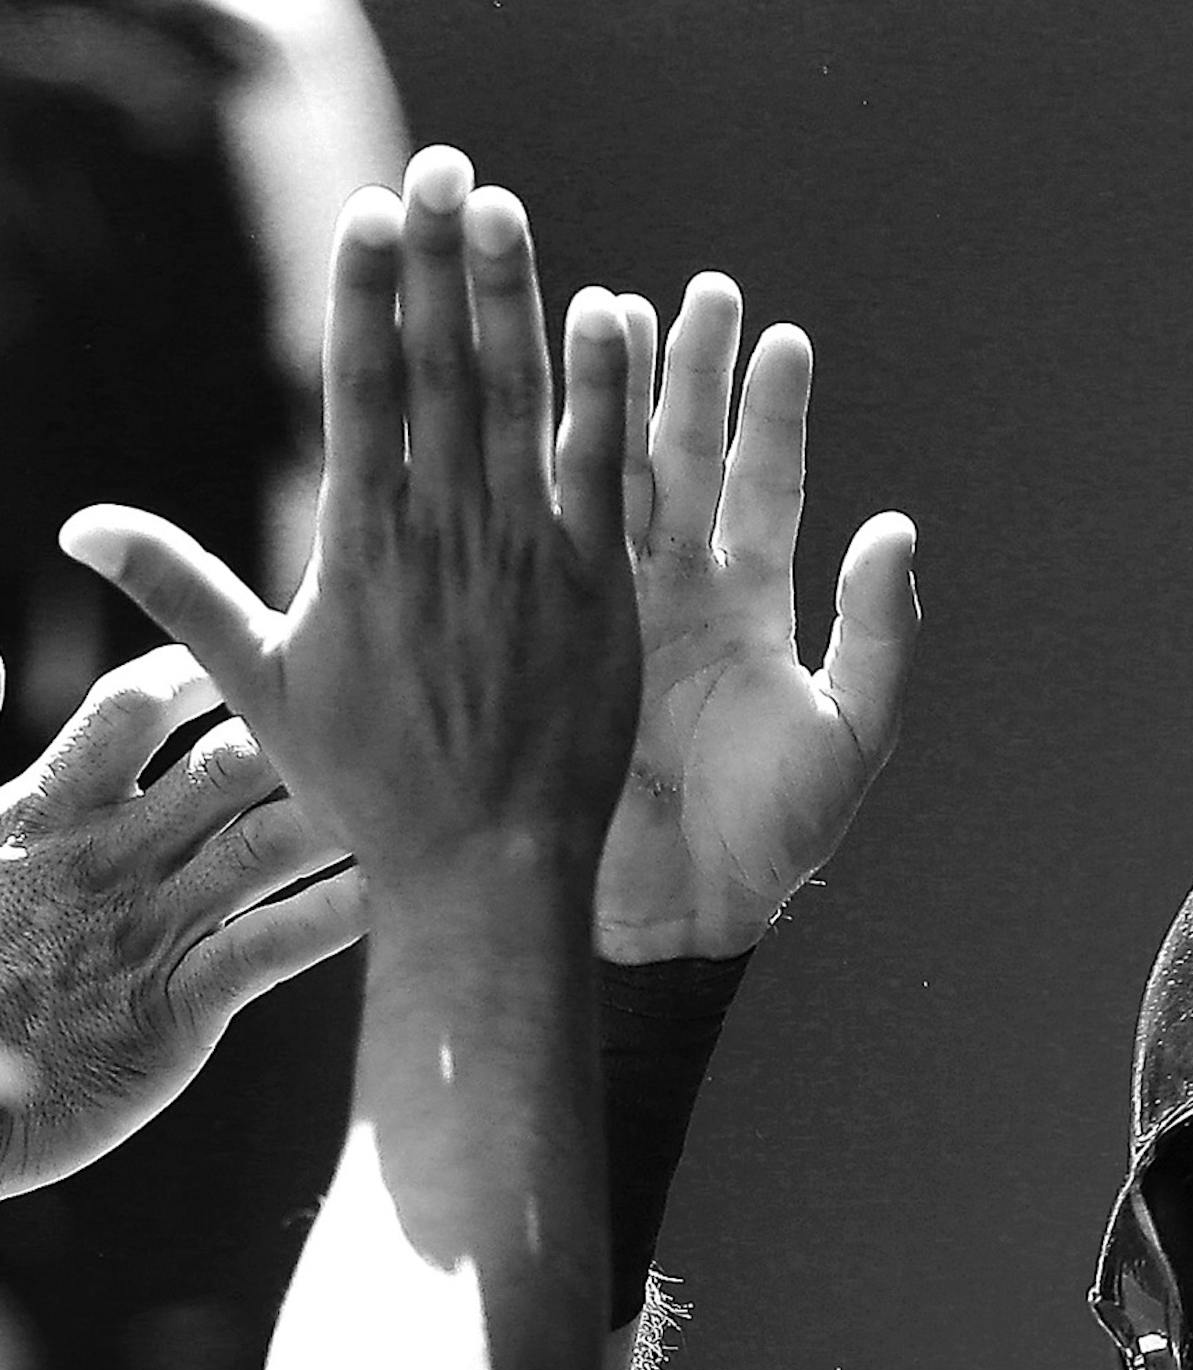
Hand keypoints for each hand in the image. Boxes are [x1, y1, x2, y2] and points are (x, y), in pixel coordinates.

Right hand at [0, 646, 359, 1196]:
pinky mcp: (174, 1010)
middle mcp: (104, 860)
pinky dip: (333, 918)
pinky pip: (269, 948)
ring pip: (260, 846)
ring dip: (334, 814)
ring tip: (413, 787)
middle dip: (302, 734)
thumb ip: (25, 782)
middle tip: (381, 713)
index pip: (133, 707)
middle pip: (222, 765)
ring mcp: (145, 932)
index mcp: (43, 811)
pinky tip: (391, 896)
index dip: (200, 671)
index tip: (263, 650)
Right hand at [58, 148, 640, 914]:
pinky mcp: (598, 592)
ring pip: (520, 403)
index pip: (361, 391)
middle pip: (442, 371)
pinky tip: (608, 313)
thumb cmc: (373, 789)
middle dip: (439, 263)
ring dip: (513, 299)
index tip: (370, 213)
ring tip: (502, 210)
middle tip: (444, 168)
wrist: (488, 871)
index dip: (367, 294)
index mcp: (362, 549)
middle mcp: (445, 537)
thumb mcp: (263, 688)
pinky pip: (603, 472)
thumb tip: (76, 526)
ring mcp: (527, 560)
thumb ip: (180, 591)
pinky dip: (603, 393)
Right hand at [595, 277, 918, 959]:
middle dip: (692, 377)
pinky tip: (533, 395)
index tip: (781, 338)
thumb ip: (880, 637)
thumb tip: (896, 531)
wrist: (672, 910)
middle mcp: (685, 593)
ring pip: (612, 477)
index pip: (767, 487)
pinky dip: (544, 465)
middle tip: (699, 293)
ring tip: (610, 305)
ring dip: (610, 396)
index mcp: (754, 609)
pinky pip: (550, 533)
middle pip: (688, 459)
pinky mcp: (557, 633)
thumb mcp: (849, 737)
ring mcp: (614, 608)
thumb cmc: (769, 839)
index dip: (772, 414)